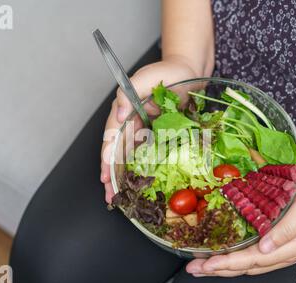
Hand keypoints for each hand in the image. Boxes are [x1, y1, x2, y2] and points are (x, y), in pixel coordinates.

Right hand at [101, 58, 197, 202]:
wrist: (189, 73)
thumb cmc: (168, 72)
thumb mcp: (147, 77)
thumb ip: (128, 92)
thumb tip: (119, 115)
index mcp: (125, 109)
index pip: (113, 135)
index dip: (108, 154)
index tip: (106, 171)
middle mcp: (131, 122)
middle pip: (116, 150)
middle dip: (110, 172)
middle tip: (108, 193)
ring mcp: (143, 131)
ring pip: (128, 157)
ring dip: (121, 177)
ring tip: (115, 196)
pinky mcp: (156, 137)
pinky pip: (145, 156)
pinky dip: (139, 172)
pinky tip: (135, 186)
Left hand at [186, 165, 295, 276]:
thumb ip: (286, 230)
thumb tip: (266, 248)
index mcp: (289, 247)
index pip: (252, 260)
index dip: (227, 263)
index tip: (207, 264)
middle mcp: (282, 252)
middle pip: (245, 267)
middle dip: (218, 269)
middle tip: (194, 269)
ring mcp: (279, 249)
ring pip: (246, 264)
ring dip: (222, 267)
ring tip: (201, 266)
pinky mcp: (275, 241)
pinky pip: (251, 256)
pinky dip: (233, 259)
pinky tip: (222, 257)